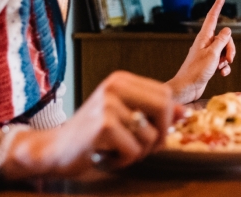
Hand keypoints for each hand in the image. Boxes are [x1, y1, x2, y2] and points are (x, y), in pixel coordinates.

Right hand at [4, 71, 181, 177]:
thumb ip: (154, 114)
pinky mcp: (103, 125)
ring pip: (151, 135)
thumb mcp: (124, 119)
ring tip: (115, 150)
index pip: (165, 95)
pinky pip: (134, 150)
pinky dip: (123, 160)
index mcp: (121, 80)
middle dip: (160, 136)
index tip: (152, 134)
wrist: (54, 150)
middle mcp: (115, 86)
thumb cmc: (92, 137)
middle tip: (139, 147)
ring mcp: (108, 103)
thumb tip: (186, 112)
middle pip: (165, 108)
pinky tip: (106, 156)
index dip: (166, 120)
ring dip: (138, 152)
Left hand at [166, 0, 235, 103]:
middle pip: (224, 38)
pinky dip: (224, 67)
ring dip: (227, 59)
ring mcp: (207, 54)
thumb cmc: (197, 71)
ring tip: (222, 67)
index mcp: (204, 38)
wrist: (187, 88)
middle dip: (230, 48)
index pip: (212, 17)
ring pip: (225, 50)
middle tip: (228, 59)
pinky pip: (222, 61)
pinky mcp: (209, 64)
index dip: (217, 6)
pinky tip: (221, 73)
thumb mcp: (213, 54)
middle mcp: (205, 43)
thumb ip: (221, 41)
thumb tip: (227, 30)